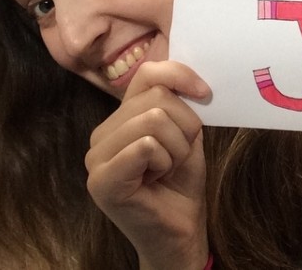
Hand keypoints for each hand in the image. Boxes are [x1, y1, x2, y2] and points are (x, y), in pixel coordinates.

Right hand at [84, 61, 210, 269]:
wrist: (181, 229)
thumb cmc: (181, 182)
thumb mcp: (185, 133)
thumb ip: (178, 102)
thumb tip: (188, 77)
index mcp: (120, 118)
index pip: (148, 73)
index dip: (180, 76)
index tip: (205, 93)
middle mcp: (101, 134)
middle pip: (157, 98)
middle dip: (185, 126)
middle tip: (178, 155)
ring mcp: (96, 158)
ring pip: (154, 120)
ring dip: (177, 148)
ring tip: (167, 168)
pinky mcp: (102, 180)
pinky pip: (145, 146)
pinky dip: (165, 161)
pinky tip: (157, 179)